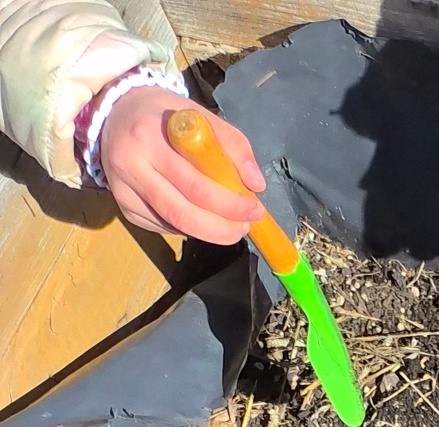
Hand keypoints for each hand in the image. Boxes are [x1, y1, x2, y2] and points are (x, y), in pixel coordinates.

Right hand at [97, 87, 262, 241]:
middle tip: (244, 226)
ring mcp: (123, 190)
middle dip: (222, 228)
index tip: (254, 208)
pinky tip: (201, 217)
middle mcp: (131, 165)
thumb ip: (232, 143)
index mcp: (149, 137)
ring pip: (174, 225)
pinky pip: (163, 227)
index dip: (229, 204)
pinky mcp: (124, 208)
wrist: (113, 112)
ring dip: (209, 233)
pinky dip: (189, 228)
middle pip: (183, 213)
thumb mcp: (198, 115)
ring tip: (230, 226)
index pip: (195, 184)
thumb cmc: (163, 115)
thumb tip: (256, 184)